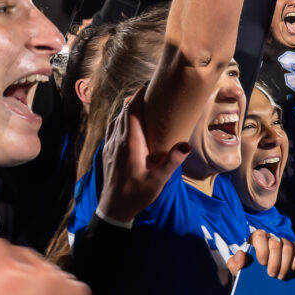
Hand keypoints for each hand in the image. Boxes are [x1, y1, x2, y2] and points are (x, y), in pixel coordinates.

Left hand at [97, 92, 190, 224]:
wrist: (114, 209)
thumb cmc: (137, 194)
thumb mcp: (158, 180)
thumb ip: (172, 161)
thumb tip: (186, 145)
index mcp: (130, 143)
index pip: (132, 111)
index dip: (139, 96)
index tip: (148, 85)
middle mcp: (118, 140)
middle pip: (124, 112)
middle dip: (135, 99)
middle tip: (149, 91)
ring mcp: (110, 146)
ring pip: (117, 119)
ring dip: (127, 109)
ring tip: (139, 102)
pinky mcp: (107, 152)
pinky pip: (112, 128)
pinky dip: (119, 119)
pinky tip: (125, 122)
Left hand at [226, 229, 294, 279]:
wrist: (259, 279)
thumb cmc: (247, 270)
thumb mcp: (237, 269)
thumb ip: (235, 263)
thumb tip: (241, 255)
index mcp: (256, 239)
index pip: (259, 235)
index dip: (262, 249)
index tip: (262, 263)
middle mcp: (270, 238)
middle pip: (276, 243)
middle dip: (275, 261)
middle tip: (272, 275)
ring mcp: (283, 242)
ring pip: (288, 247)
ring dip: (285, 264)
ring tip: (280, 276)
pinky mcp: (294, 249)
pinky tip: (291, 270)